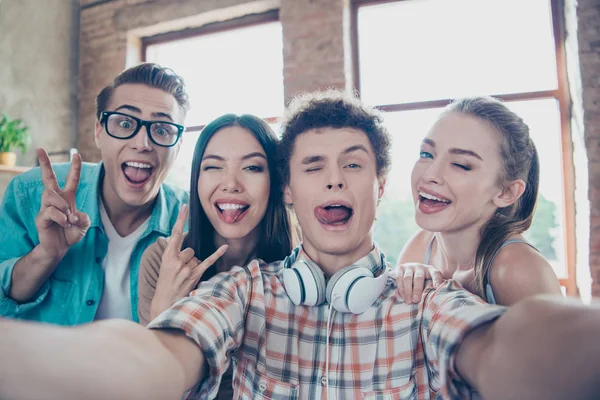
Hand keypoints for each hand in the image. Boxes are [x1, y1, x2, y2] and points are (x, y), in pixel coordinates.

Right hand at [34, 148, 90, 260]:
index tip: (76, 154)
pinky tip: (64, 224)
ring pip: (50, 195)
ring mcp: (46, 207)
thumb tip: (73, 214)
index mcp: (67, 198)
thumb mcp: (84, 225)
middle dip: (44, 163)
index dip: (75, 167)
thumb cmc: (71, 234)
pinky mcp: (41, 217)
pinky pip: (50, 211)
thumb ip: (84, 218)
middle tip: (39, 148)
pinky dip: (60, 218)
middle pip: (48, 178)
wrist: (60, 248)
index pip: (71, 179)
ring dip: (62, 206)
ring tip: (68, 219)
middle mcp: (56, 199)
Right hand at [151, 204, 227, 319]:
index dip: (180, 220)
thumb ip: (174, 251)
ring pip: (196, 257)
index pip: (175, 234)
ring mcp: (185, 269)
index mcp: (167, 255)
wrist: (165, 301)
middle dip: (187, 258)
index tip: (184, 207)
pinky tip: (225, 246)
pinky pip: (208, 261)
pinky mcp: (195, 275)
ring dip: (193, 265)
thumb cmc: (166, 281)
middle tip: (180, 270)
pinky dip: (216, 254)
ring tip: (184, 276)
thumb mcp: (165, 264)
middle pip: (190, 249)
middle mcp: (176, 261)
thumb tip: (186, 238)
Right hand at [394, 262, 443, 303]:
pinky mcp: (400, 268)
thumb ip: (434, 287)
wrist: (410, 270)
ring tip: (409, 301)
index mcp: (430, 270)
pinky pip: (399, 278)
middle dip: (417, 290)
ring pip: (407, 278)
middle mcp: (420, 267)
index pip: (436, 274)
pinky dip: (401, 288)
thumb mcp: (430, 282)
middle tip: (416, 300)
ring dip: (407, 291)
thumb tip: (438, 298)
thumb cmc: (422, 280)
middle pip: (419, 278)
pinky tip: (403, 296)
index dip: (437, 280)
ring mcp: (409, 267)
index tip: (437, 287)